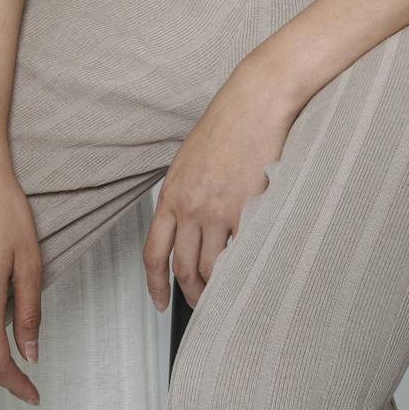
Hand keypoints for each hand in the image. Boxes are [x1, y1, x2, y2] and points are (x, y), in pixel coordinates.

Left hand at [144, 55, 303, 310]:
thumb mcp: (188, 162)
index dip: (155, 286)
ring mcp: (220, 211)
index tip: (161, 303)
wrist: (254, 104)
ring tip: (229, 293)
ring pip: (215, 269)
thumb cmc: (225, 127)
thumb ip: (184, 197)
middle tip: (202, 305)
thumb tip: (186, 230)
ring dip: (221, 288)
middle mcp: (191, 207)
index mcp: (171, 194)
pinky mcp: (249, 211)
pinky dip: (248, 267)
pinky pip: (244, 253)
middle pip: (185, 269)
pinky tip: (253, 269)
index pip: (154, 254)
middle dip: (193, 295)